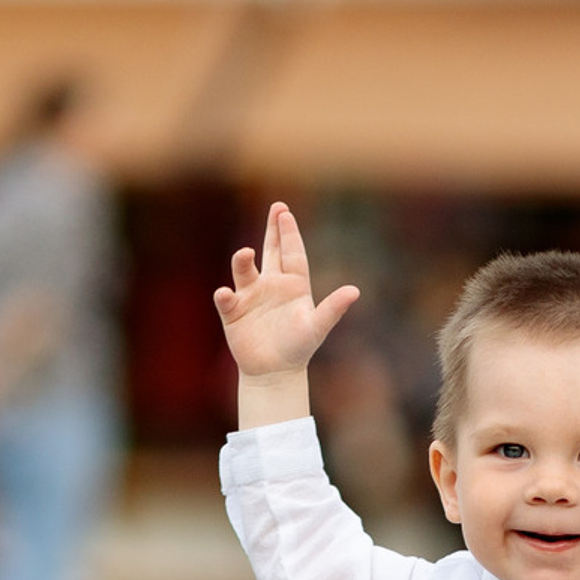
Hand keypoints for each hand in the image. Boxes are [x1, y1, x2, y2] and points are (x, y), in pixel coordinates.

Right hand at [213, 203, 358, 426]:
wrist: (275, 373)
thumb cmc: (299, 348)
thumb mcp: (317, 327)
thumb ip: (333, 308)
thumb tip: (354, 291)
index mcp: (294, 285)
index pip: (293, 253)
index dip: (289, 233)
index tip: (284, 213)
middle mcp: (272, 285)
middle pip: (271, 251)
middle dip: (273, 230)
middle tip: (277, 207)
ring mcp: (251, 296)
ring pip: (245, 271)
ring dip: (243, 261)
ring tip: (245, 254)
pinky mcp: (233, 312)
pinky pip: (226, 299)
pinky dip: (225, 295)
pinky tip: (226, 294)